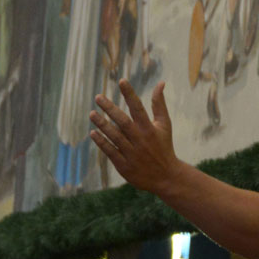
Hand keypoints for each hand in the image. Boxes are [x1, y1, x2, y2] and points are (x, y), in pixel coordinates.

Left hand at [89, 79, 181, 195]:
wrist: (166, 177)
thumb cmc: (164, 146)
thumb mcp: (164, 125)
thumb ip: (159, 104)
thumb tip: (160, 83)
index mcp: (150, 129)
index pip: (138, 108)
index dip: (130, 94)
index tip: (122, 81)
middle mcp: (140, 140)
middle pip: (123, 122)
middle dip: (110, 109)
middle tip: (98, 97)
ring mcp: (132, 154)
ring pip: (114, 137)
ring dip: (102, 125)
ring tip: (92, 113)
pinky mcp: (124, 166)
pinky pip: (110, 152)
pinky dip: (101, 143)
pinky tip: (93, 133)